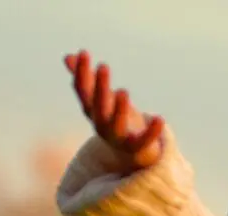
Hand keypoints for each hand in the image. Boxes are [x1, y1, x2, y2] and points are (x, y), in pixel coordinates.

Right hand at [63, 50, 164, 172]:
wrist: (132, 152)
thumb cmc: (116, 119)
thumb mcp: (102, 98)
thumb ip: (86, 80)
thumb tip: (68, 56)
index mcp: (92, 111)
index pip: (82, 91)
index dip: (81, 73)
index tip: (84, 52)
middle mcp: (101, 125)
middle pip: (97, 106)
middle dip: (99, 87)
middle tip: (103, 66)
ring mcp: (118, 138)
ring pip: (115, 124)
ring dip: (118, 109)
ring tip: (122, 91)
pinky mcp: (136, 148)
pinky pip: (144, 140)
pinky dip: (152, 131)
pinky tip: (160, 118)